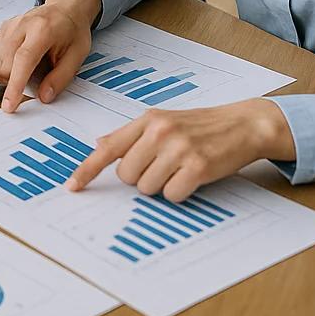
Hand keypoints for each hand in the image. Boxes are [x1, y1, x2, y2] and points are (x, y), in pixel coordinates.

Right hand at [0, 0, 101, 111]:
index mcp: (43, 30)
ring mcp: (10, 26)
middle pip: (5, 63)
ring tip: (28, 69)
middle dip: (15, 81)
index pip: (23, 60)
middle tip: (35, 78)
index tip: (10, 105)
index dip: (15, 85)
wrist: (65, 9)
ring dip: (8, 74)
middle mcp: (22, 25)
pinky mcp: (2, 29)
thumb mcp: (77, 56)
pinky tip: (19, 61)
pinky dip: (4, 65)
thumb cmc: (72, 31)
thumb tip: (44, 96)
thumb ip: (60, 78)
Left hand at [66, 99, 296, 201]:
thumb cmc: (200, 125)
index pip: (108, 149)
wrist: (242, 124)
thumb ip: (130, 135)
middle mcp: (159, 132)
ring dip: (161, 186)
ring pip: (147, 188)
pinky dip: (179, 192)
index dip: (87, 170)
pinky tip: (191, 177)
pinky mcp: (197, 167)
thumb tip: (99, 145)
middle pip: (126, 176)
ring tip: (178, 169)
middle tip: (162, 165)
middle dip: (141, 177)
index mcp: (147, 120)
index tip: (72, 186)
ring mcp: (179, 149)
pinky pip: (171, 195)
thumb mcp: (163, 121)